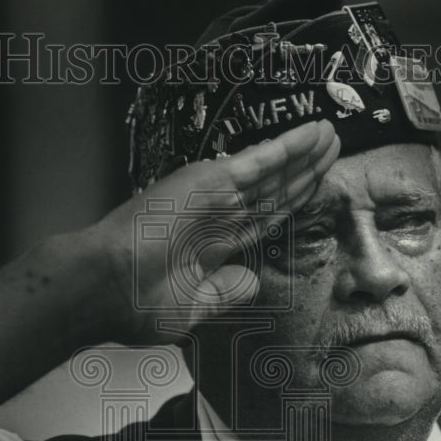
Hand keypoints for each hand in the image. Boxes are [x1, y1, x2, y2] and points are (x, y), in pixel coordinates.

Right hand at [96, 120, 339, 343]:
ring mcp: (215, 195)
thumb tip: (251, 279)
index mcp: (213, 243)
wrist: (108, 289)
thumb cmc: (136, 302)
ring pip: (272, 170)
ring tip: (330, 134)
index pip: (264, 217)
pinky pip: (259, 161)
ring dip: (303, 152)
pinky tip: (311, 134)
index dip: (292, 201)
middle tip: (332, 149)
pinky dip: (287, 146)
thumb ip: (227, 291)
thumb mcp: (195, 306)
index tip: (315, 187)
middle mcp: (217, 214)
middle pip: (275, 190)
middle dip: (305, 171)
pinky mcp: (211, 181)